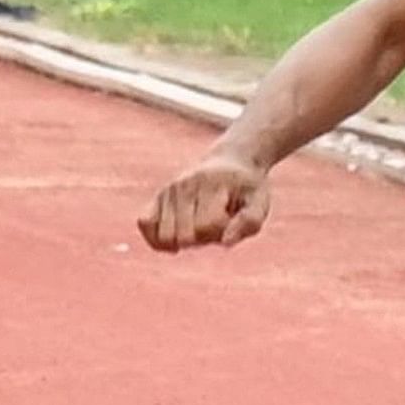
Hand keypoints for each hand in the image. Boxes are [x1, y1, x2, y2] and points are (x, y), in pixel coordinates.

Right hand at [138, 154, 272, 252]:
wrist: (231, 161)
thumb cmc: (247, 189)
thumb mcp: (260, 203)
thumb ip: (249, 223)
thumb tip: (225, 243)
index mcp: (211, 185)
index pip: (208, 226)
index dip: (222, 232)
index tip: (231, 218)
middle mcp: (185, 185)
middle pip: (185, 236)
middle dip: (203, 240)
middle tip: (216, 224)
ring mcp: (168, 190)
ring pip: (165, 236)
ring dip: (183, 242)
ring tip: (198, 225)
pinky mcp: (158, 197)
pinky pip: (144, 224)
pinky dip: (157, 240)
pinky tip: (175, 241)